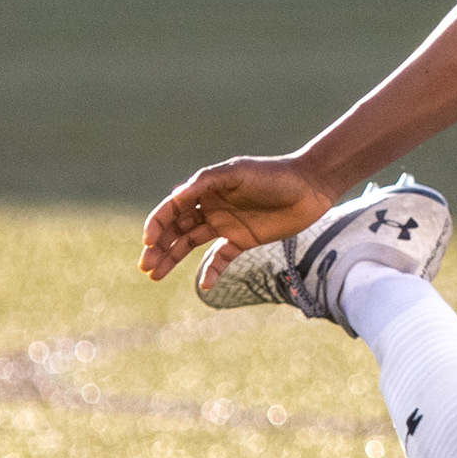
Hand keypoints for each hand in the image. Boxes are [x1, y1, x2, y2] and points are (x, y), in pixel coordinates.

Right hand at [139, 157, 336, 287]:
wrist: (311, 187)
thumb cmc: (274, 175)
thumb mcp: (238, 173)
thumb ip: (207, 181)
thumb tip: (175, 196)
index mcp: (206, 189)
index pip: (173, 208)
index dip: (157, 224)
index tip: (148, 241)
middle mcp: (211, 207)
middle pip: (176, 229)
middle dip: (158, 246)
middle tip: (145, 266)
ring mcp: (226, 224)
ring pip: (190, 243)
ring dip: (172, 258)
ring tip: (155, 276)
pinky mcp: (243, 240)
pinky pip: (221, 258)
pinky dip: (211, 271)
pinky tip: (204, 285)